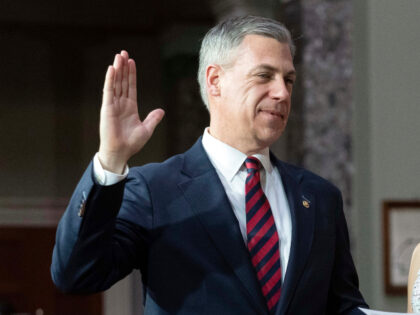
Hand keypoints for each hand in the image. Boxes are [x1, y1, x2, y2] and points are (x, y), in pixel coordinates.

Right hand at [98, 51, 163, 172]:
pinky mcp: (107, 108)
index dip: (131, 74)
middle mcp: (120, 104)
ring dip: (117, 69)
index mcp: (130, 107)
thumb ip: (153, 118)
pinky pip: (108, 91)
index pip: (130, 86)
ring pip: (115, 83)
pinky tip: (112, 68)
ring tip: (118, 56)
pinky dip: (110, 79)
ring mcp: (113, 105)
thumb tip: (161, 110)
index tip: (132, 61)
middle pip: (122, 81)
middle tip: (123, 52)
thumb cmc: (131, 143)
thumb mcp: (146, 129)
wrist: (120, 152)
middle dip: (123, 67)